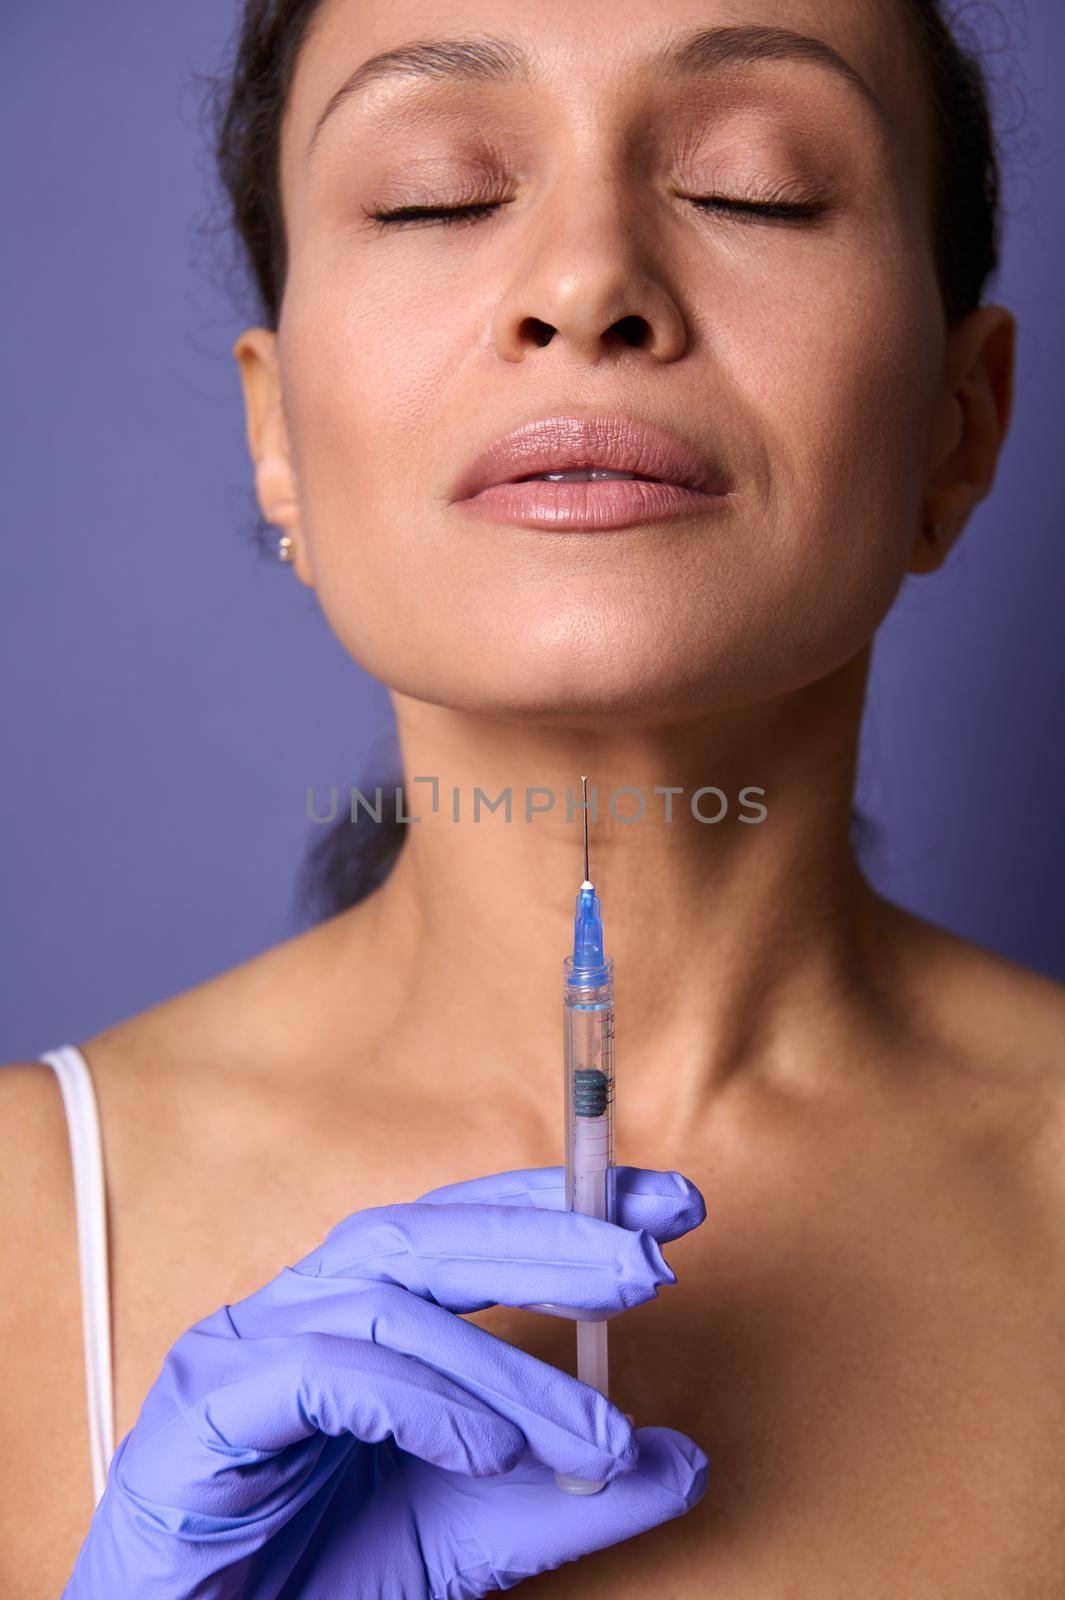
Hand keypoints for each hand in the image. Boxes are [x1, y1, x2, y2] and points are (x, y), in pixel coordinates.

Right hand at [63, 1165, 707, 1597]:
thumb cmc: (316, 1579)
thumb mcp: (470, 1535)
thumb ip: (567, 1496)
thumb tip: (682, 1460)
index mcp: (351, 1312)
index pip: (462, 1227)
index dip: (562, 1204)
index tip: (669, 1206)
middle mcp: (293, 1307)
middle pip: (424, 1235)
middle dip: (545, 1239)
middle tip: (650, 1266)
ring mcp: (238, 1349)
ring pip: (384, 1302)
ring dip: (505, 1364)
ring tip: (595, 1436)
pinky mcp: (199, 1413)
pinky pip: (319, 1372)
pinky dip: (418, 1400)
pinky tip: (489, 1453)